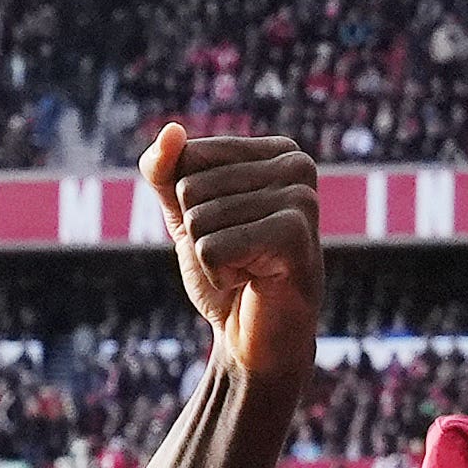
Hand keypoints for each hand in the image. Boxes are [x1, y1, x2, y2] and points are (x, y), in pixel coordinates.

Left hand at [144, 125, 321, 384]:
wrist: (256, 337)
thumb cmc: (226, 271)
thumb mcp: (186, 215)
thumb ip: (166, 172)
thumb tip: (170, 130)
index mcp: (276, 151)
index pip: (188, 156)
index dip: (188, 204)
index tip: (226, 228)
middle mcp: (297, 165)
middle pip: (191, 188)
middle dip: (198, 234)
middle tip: (237, 255)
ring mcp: (301, 198)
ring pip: (199, 220)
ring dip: (209, 258)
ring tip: (246, 268)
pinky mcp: (294, 235)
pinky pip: (212, 248)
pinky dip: (218, 275)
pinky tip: (252, 282)